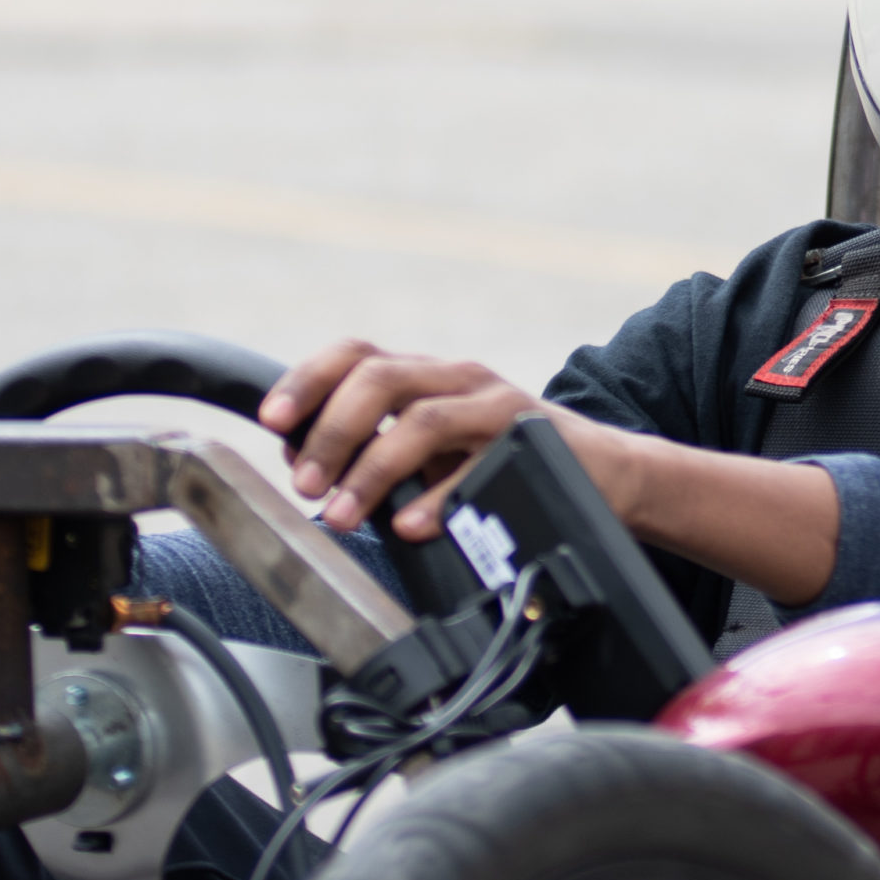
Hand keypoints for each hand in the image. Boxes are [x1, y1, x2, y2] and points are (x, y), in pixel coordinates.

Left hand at [258, 340, 634, 541]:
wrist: (606, 471)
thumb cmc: (506, 461)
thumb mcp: (437, 446)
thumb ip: (380, 446)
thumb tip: (306, 465)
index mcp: (429, 374)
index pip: (357, 353)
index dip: (308, 380)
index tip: (273, 422)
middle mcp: (459, 377)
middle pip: (380, 378)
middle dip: (332, 432)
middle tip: (306, 486)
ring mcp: (497, 404)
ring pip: (421, 419)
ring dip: (371, 470)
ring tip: (344, 517)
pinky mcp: (530, 439)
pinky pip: (474, 466)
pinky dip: (435, 499)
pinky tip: (413, 527)